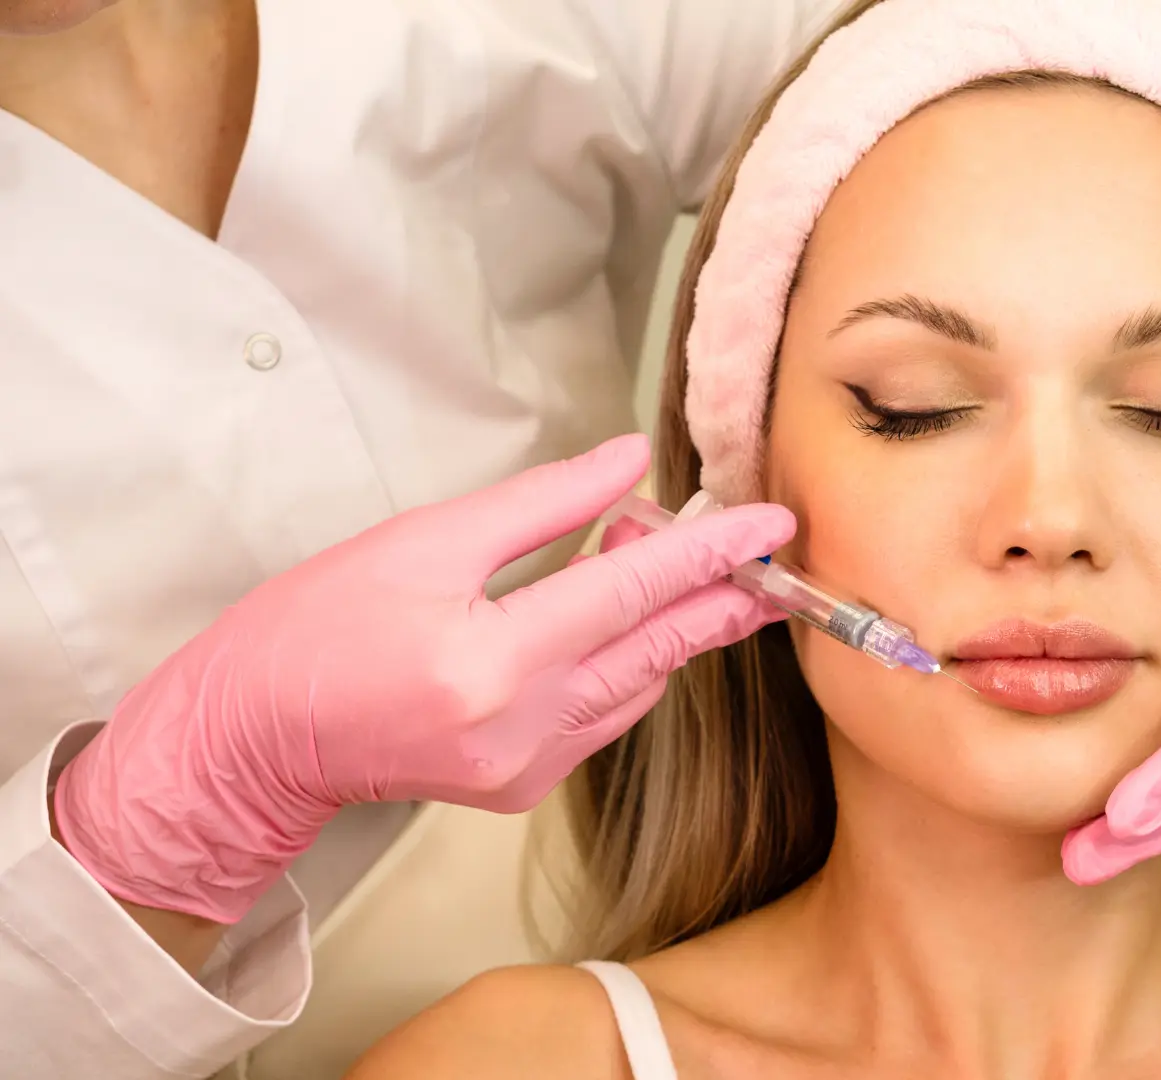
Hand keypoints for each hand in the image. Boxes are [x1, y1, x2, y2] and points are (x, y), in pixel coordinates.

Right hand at [54, 435, 792, 922]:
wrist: (251, 737)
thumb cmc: (316, 627)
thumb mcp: (425, 539)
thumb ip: (542, 505)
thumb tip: (631, 463)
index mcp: (493, 662)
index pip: (634, 590)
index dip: (712, 550)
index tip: (772, 521)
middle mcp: (524, 728)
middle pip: (658, 647)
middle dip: (725, 595)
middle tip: (779, 553)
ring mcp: (527, 769)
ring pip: (641, 685)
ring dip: (673, 622)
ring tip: (683, 560)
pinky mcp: (523, 786)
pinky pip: (607, 716)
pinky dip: (630, 663)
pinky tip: (629, 617)